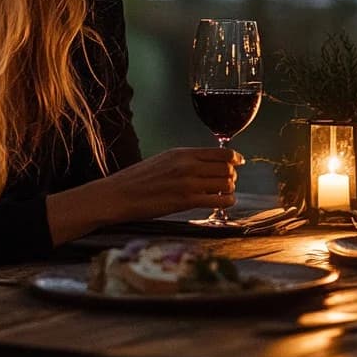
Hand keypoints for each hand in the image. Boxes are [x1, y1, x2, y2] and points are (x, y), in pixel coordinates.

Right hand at [46, 147, 245, 244]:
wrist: (118, 195)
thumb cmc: (139, 179)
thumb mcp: (165, 160)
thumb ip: (187, 160)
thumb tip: (208, 163)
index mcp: (184, 152)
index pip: (223, 152)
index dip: (235, 159)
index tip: (238, 164)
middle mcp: (189, 164)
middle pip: (228, 168)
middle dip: (231, 176)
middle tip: (226, 183)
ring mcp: (188, 183)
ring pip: (226, 184)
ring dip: (229, 190)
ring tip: (222, 194)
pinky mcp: (185, 201)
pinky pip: (218, 201)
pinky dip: (226, 202)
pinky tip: (221, 204)